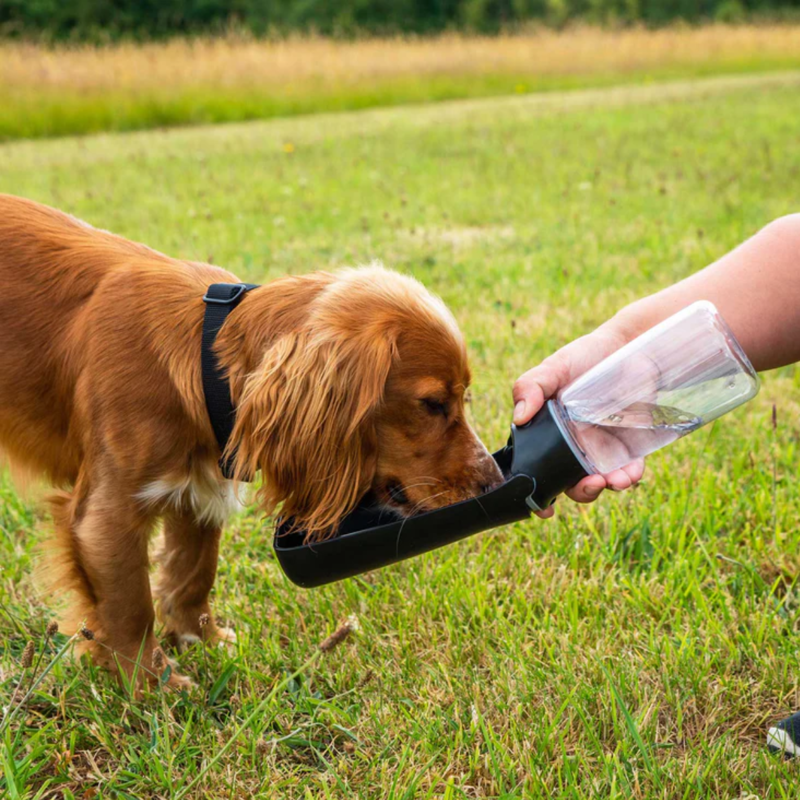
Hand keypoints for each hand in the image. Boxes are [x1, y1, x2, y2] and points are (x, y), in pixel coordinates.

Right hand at [512, 326, 644, 517]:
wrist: (630, 347)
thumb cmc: (585, 356)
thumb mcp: (553, 368)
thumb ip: (530, 386)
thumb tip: (519, 416)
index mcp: (545, 434)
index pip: (536, 469)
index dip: (536, 493)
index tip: (543, 508)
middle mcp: (571, 447)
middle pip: (568, 484)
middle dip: (579, 492)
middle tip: (589, 484)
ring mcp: (600, 449)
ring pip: (598, 482)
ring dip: (605, 488)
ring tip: (614, 480)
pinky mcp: (627, 447)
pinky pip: (628, 471)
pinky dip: (629, 477)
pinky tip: (631, 473)